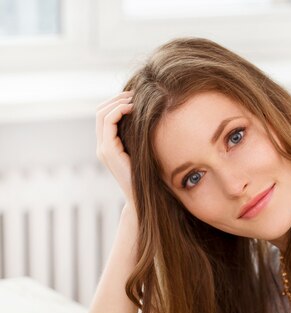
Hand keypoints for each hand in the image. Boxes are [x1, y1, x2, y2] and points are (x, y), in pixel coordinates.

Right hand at [96, 91, 134, 205]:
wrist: (140, 198)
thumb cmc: (145, 178)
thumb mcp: (141, 153)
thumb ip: (138, 139)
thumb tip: (148, 119)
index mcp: (108, 147)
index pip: (104, 116)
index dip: (116, 103)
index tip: (134, 98)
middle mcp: (102, 147)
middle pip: (100, 111)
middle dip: (116, 98)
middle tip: (134, 94)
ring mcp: (103, 149)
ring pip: (102, 114)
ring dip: (118, 102)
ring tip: (134, 99)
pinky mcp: (108, 151)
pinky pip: (108, 122)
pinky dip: (119, 111)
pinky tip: (133, 109)